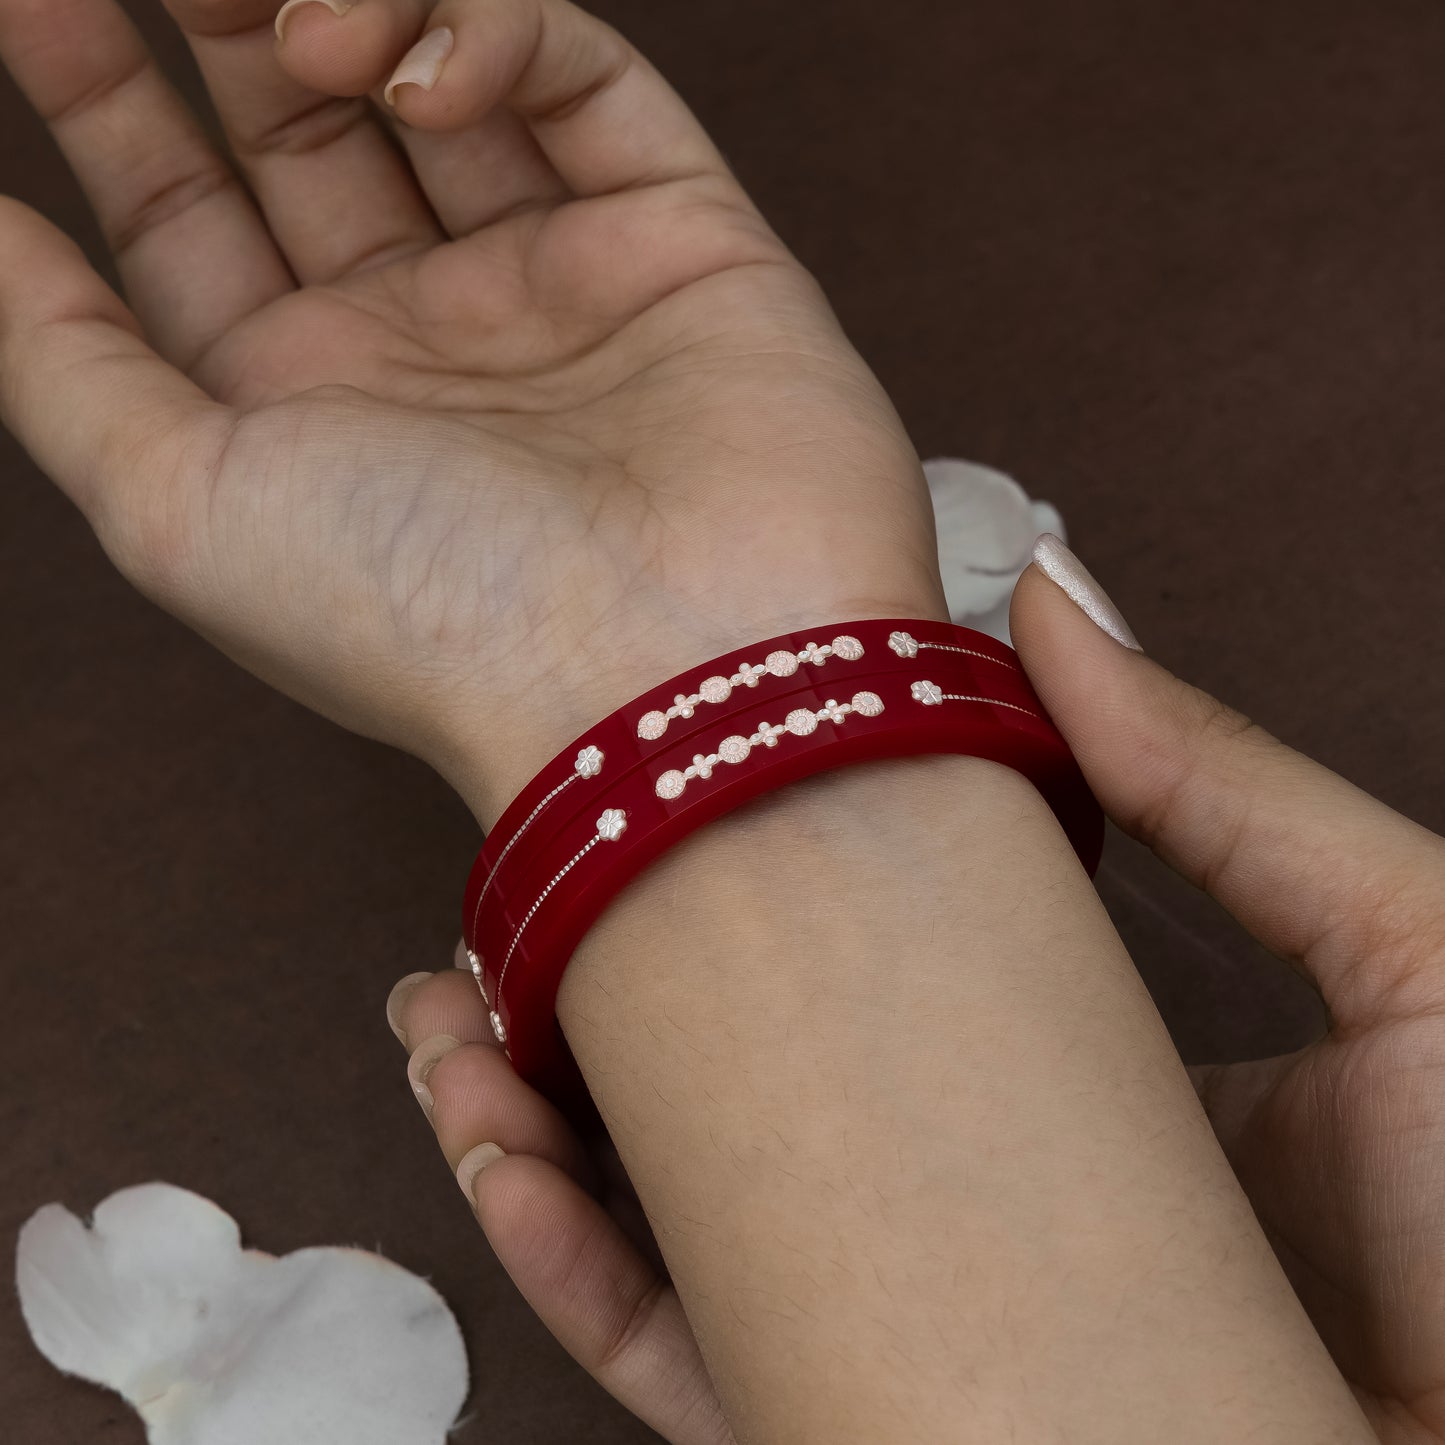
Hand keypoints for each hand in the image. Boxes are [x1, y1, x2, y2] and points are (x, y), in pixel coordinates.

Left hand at [0, 0, 943, 823]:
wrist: (667, 677)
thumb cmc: (423, 618)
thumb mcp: (174, 508)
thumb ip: (58, 357)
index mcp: (311, 406)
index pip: (187, 217)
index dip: (103, 98)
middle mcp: (432, 339)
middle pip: (305, 125)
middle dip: (224, 24)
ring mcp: (563, 285)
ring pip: (449, 80)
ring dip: (359, 9)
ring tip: (303, 28)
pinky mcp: (688, 243)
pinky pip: (591, 87)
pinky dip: (502, 38)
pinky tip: (430, 85)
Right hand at [394, 556, 1444, 1444]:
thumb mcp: (1399, 952)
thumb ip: (1216, 785)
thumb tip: (1051, 594)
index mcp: (1069, 1081)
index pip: (850, 988)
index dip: (713, 915)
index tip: (614, 825)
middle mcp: (971, 1200)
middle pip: (732, 1111)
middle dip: (571, 1036)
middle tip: (462, 955)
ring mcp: (924, 1328)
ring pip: (680, 1242)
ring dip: (534, 1148)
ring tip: (447, 1044)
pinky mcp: (899, 1442)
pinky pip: (707, 1372)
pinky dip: (585, 1286)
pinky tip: (510, 1175)